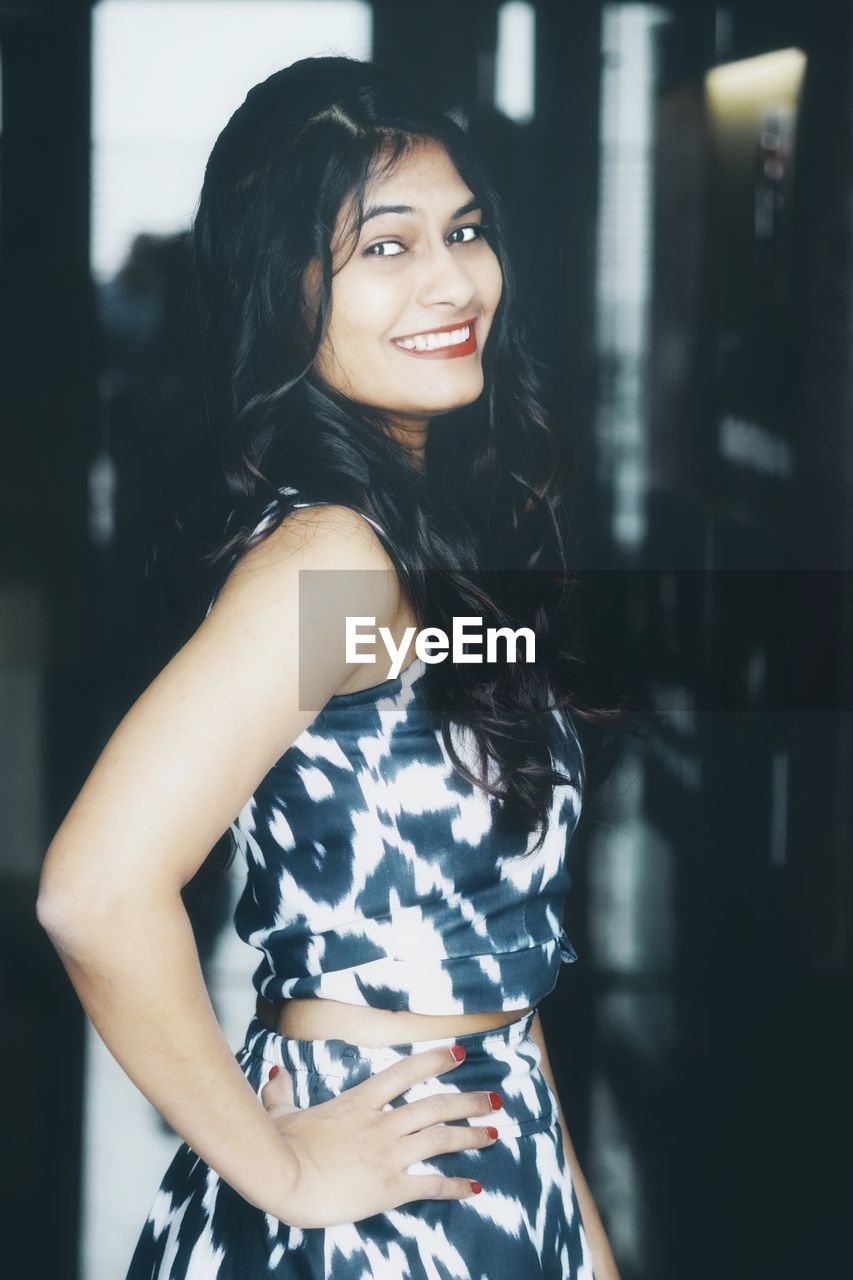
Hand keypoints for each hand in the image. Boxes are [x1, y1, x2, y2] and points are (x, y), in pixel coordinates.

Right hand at [260, 1043, 499, 1227]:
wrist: (282, 1175)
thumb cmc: (278, 1143)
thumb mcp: (281, 1111)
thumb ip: (283, 1091)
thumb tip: (276, 1073)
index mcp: (359, 1101)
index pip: (406, 1072)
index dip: (435, 1060)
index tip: (459, 1053)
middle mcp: (381, 1123)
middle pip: (435, 1105)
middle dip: (468, 1101)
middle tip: (494, 1099)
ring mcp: (388, 1153)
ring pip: (441, 1139)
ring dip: (472, 1136)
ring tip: (495, 1134)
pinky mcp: (389, 1187)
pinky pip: (431, 1184)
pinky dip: (455, 1185)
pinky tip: (474, 1187)